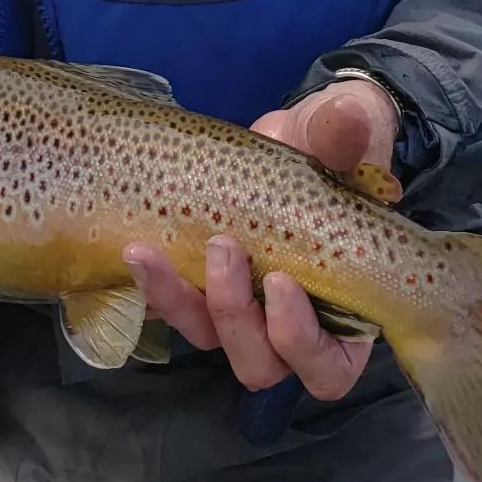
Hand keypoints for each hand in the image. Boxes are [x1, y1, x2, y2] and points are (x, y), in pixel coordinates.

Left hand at [123, 76, 399, 400]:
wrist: (283, 133)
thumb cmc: (327, 150)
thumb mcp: (340, 139)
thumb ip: (344, 136)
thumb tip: (348, 114)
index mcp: (343, 314)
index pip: (328, 368)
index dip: (303, 341)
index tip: (281, 281)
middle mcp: (288, 327)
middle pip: (259, 363)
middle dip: (235, 315)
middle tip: (222, 247)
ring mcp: (238, 310)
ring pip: (206, 338)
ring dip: (178, 301)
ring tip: (151, 250)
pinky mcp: (196, 286)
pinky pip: (168, 307)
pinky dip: (150, 287)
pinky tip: (133, 251)